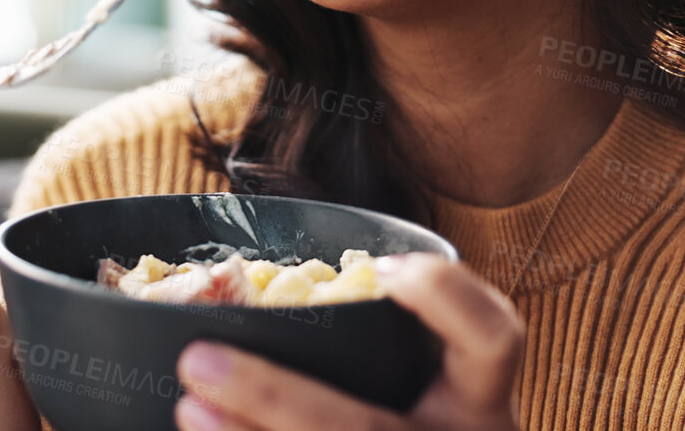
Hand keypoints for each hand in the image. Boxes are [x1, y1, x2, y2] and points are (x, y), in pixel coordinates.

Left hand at [172, 253, 522, 430]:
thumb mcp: (430, 388)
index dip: (446, 299)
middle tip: (201, 360)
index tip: (384, 270)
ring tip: (191, 408)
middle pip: (370, 429)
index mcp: (479, 404)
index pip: (493, 339)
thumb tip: (258, 294)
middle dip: (275, 395)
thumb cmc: (421, 421)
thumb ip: (383, 347)